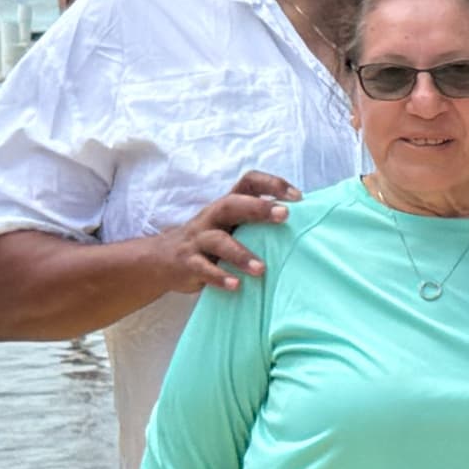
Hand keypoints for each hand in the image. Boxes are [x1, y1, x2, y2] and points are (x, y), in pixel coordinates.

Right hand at [140, 173, 294, 295]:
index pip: (248, 182)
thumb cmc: (212, 241)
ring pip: (218, 241)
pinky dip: (219, 277)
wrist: (163, 260)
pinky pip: (203, 268)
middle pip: (232, 205)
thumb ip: (257, 223)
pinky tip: (236, 286)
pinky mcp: (187, 262)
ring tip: (262, 269)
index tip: (298, 197)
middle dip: (258, 208)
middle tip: (285, 216)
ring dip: (241, 254)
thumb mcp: (232, 226)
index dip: (272, 184)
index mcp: (227, 205)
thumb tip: (306, 224)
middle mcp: (212, 217)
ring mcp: (197, 239)